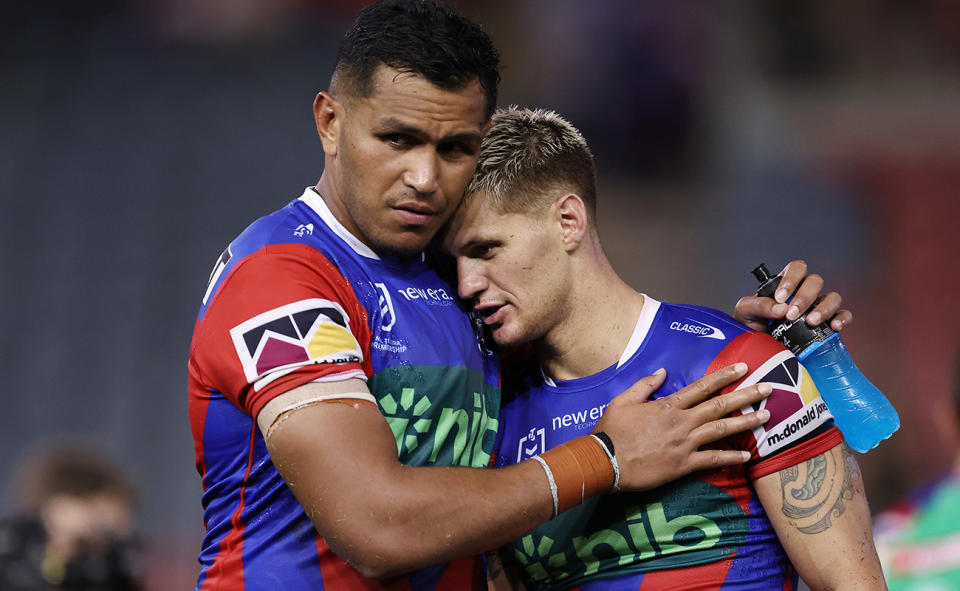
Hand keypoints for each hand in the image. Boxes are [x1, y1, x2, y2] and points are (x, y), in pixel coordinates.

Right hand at [594, 363, 771, 490]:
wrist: (605, 461)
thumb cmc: (611, 430)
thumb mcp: (623, 400)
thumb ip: (645, 385)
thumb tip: (663, 371)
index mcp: (668, 405)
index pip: (702, 387)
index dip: (724, 376)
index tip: (743, 367)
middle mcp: (681, 422)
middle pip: (719, 406)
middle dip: (746, 395)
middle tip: (768, 389)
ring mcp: (684, 443)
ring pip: (721, 429)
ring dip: (746, 422)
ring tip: (766, 416)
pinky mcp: (683, 464)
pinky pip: (712, 460)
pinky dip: (730, 457)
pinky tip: (746, 455)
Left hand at [734, 259, 852, 331]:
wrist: (759, 348)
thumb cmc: (751, 324)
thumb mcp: (745, 312)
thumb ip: (758, 305)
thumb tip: (780, 308)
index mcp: (786, 284)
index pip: (797, 268)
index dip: (791, 279)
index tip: (780, 298)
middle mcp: (805, 292)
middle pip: (815, 282)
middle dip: (804, 297)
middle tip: (791, 315)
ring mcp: (819, 307)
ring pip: (833, 297)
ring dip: (823, 308)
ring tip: (810, 322)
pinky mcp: (828, 323)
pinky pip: (844, 315)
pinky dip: (842, 319)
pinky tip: (833, 327)